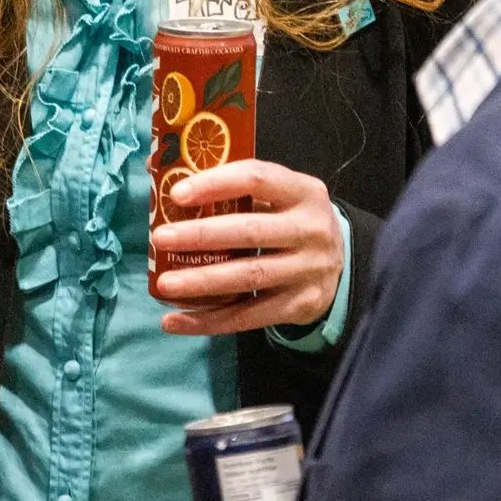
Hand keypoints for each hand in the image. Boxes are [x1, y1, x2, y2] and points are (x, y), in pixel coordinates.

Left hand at [151, 160, 342, 335]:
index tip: (177, 194)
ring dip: (202, 281)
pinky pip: (249, 316)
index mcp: (303, 191)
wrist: (340, 261)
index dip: (215, 184)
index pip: (257, 179)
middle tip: (160, 239)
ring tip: (165, 284)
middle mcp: (311, 230)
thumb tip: (166, 179)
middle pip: (250, 232)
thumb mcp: (280, 193)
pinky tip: (176, 321)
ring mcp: (308, 271)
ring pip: (249, 277)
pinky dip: (209, 320)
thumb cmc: (291, 217)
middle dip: (201, 236)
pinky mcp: (300, 306)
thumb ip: (236, 187)